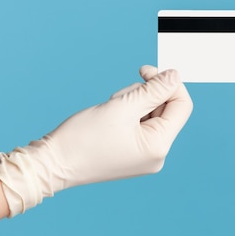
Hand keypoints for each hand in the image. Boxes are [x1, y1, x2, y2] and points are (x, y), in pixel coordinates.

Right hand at [0, 66, 192, 215]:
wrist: (53, 164)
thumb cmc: (82, 138)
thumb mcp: (122, 106)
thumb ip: (153, 90)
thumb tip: (175, 76)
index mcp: (158, 146)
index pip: (181, 106)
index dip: (168, 83)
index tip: (146, 71)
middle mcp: (157, 155)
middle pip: (166, 110)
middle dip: (146, 94)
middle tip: (119, 95)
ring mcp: (145, 156)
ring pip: (151, 114)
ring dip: (134, 102)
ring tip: (110, 108)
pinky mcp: (133, 153)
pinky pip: (140, 124)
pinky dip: (128, 113)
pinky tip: (109, 116)